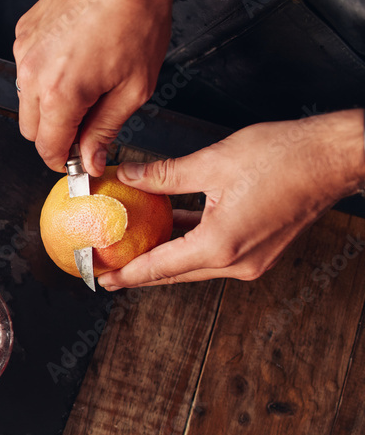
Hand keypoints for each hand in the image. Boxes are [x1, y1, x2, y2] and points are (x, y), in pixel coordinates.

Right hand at [13, 0, 176, 175]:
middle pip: (31, 130)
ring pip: (26, 101)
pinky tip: (74, 60)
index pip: (48, 149)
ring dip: (49, 105)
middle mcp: (33, 74)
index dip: (64, 162)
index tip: (77, 162)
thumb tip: (90, 161)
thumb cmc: (136, 17)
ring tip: (84, 84)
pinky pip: (27, 70)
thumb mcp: (133, 87)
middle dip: (56, 134)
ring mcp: (24, 51)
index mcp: (60, 94)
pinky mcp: (23, 33)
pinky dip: (45, 75)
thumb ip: (105, 130)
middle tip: (87, 123)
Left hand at [97, 110, 364, 288]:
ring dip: (162, 256)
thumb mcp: (212, 162)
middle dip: (138, 270)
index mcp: (220, 246)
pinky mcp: (259, 249)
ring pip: (192, 264)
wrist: (336, 156)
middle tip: (105, 267)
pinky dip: (188, 243)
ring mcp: (251, 260)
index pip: (158, 268)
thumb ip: (162, 175)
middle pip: (173, 273)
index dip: (125, 274)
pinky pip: (212, 253)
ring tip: (129, 248)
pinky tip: (167, 227)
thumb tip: (127, 177)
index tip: (99, 278)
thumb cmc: (286, 156)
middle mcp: (236, 262)